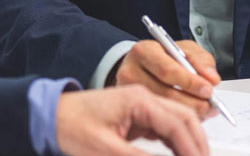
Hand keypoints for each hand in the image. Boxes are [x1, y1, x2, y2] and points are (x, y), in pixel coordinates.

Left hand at [56, 85, 208, 155]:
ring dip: (189, 143)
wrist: (52, 115)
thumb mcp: (106, 150)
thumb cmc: (72, 126)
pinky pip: (165, 128)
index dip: (193, 149)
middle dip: (198, 144)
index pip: (178, 123)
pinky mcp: (138, 116)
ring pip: (178, 122)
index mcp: (139, 100)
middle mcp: (145, 98)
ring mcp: (142, 106)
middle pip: (185, 118)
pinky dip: (176, 143)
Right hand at [113, 39, 220, 117]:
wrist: (143, 66)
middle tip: (211, 106)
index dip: (190, 82)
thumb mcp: (184, 50)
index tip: (208, 90)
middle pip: (165, 92)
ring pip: (163, 108)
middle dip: (194, 102)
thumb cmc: (165, 57)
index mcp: (144, 51)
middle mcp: (131, 70)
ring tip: (205, 111)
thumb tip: (211, 79)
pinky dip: (178, 118)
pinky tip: (189, 114)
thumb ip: (200, 60)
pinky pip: (159, 117)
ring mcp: (128, 91)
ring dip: (189, 112)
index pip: (168, 70)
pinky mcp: (132, 107)